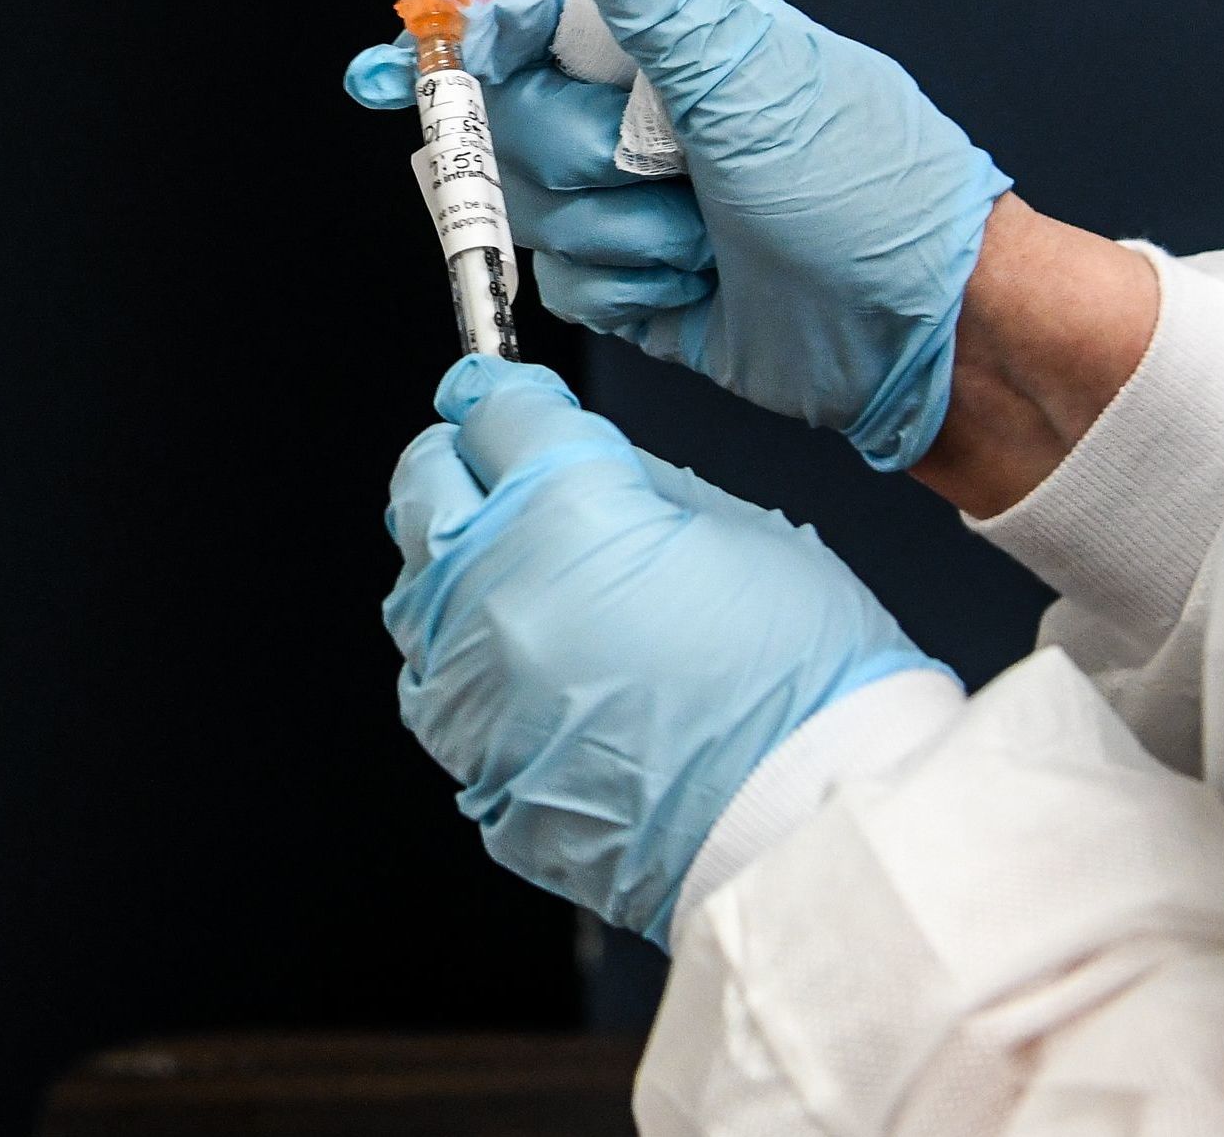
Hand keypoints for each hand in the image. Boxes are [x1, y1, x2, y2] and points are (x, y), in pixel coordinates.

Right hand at [348, 0, 1012, 469]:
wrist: (924, 331)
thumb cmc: (869, 192)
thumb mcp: (756, 81)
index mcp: (670, 37)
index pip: (528, 16)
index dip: (459, 38)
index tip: (393, 70)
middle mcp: (644, 108)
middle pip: (510, 120)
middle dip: (572, 161)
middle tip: (656, 173)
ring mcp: (637, 195)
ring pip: (531, 207)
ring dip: (614, 235)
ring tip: (701, 238)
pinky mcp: (638, 277)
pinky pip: (566, 282)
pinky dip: (626, 291)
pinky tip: (691, 288)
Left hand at [383, 357, 942, 944]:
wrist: (809, 830)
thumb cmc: (801, 682)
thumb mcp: (741, 529)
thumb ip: (642, 481)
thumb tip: (585, 458)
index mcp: (565, 511)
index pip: (498, 412)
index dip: (510, 394)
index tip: (513, 395)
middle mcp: (493, 592)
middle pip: (425, 485)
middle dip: (460, 458)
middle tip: (501, 460)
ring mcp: (472, 692)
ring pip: (413, 589)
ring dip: (455, 560)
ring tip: (521, 566)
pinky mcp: (474, 770)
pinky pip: (436, 687)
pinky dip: (466, 658)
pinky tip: (526, 661)